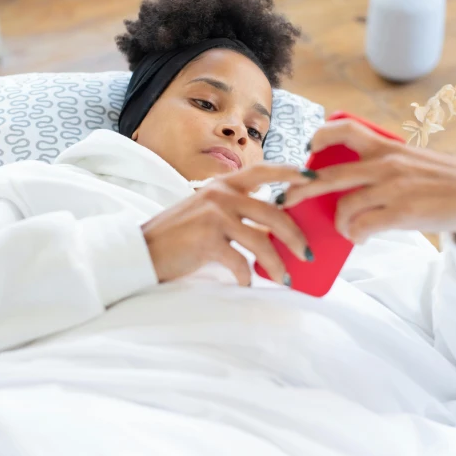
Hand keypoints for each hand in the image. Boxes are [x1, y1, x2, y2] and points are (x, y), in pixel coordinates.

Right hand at [142, 163, 313, 286]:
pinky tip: (246, 285)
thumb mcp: (207, 212)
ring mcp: (214, 216)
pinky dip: (246, 277)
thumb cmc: (178, 237)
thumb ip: (235, 211)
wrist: (142, 251)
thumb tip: (273, 230)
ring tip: (285, 278)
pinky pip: (240, 262)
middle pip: (274, 212)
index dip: (290, 172)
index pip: (263, 170)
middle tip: (308, 254)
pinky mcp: (207, 240)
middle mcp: (220, 194)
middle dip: (296, 235)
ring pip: (262, 240)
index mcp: (223, 185)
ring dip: (278, 263)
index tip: (313, 178)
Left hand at [282, 119, 455, 247]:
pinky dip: (355, 235)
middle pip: (329, 175)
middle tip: (287, 200)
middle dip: (301, 189)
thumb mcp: (409, 160)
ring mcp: (393, 188)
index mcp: (386, 147)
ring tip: (346, 230)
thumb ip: (379, 165)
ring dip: (338, 223)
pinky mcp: (402, 212)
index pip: (346, 129)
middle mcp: (386, 163)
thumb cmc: (440, 180)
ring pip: (344, 206)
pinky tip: (359, 238)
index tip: (306, 148)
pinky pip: (362, 227)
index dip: (320, 136)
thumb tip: (342, 183)